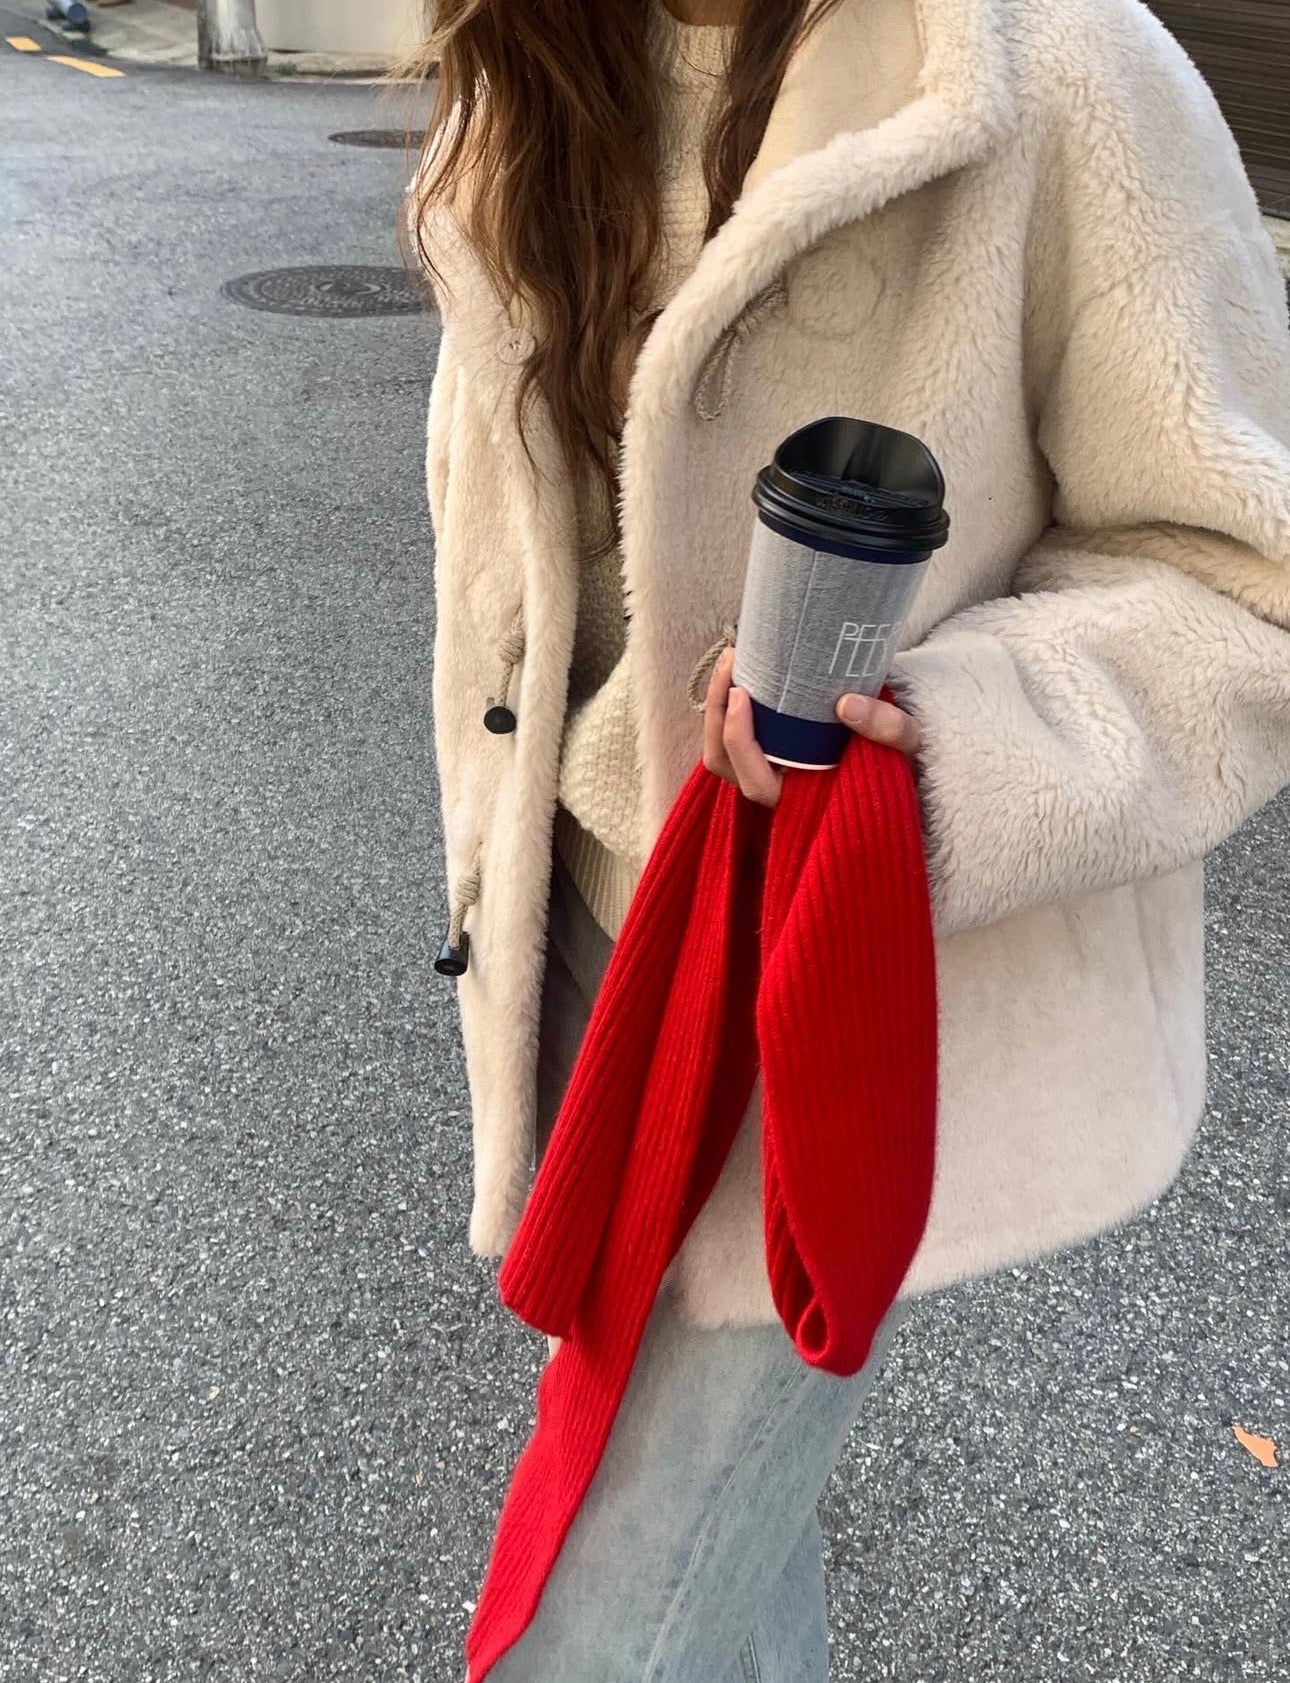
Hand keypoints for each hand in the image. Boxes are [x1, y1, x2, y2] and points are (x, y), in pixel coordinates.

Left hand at [702, 646, 920, 809]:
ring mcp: (768, 768)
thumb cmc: (900, 754)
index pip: (756, 783)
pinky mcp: (767, 747)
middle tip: (733, 661)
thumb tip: (847, 705)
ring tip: (733, 659)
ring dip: (716, 704)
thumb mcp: (906, 742)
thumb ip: (888, 728)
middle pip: (724, 762)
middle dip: (717, 711)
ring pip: (720, 749)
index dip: (740, 742)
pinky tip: (741, 666)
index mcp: (804, 797)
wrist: (902, 749)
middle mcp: (778, 788)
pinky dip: (727, 703)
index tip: (742, 694)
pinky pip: (732, 733)